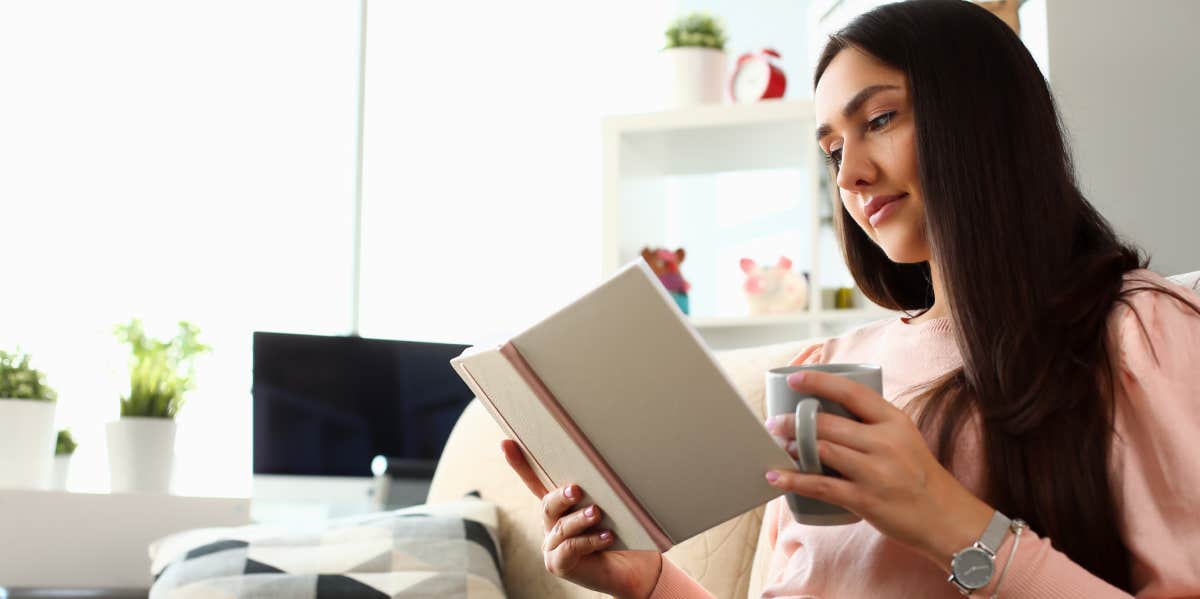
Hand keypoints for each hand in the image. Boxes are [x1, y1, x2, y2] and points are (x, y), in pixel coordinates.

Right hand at [500, 439, 663, 597]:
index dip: (520, 464)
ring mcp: (552, 545)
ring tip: (596, 513)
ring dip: (579, 519)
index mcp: (559, 506)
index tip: (506, 443)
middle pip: (547, 504)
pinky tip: (607, 536)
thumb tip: (609, 464)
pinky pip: (571, 548)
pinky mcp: (559, 564)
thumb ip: (603, 490)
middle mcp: (551, 524)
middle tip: (576, 490)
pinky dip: (590, 540)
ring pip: (560, 527)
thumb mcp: (613, 507)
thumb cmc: (624, 532)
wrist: (636, 568)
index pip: (535, 481)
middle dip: (560, 496)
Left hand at [763, 370, 993, 569]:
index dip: (819, 382)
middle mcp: (885, 442)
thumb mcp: (905, 438)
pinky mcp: (865, 499)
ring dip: (791, 447)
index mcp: (894, 421)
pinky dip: (793, 481)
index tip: (795, 378)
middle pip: (829, 423)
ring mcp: (875, 471)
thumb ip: (873, 424)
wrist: (946, 518)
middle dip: (794, 421)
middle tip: (773, 422)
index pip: (852, 392)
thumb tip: (829, 411)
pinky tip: (775, 476)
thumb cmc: (919, 475)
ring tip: (775, 445)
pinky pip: (821, 486)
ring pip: (821, 450)